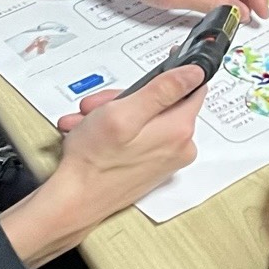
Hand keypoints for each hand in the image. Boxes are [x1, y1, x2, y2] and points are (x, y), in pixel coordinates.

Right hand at [0, 65, 205, 268]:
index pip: (193, 87)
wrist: (73, 202)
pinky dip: (115, 131)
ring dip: (114, 114)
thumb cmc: (94, 161)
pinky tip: (92, 134)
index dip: (175, 71)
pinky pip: (138, 136)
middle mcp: (179, 146)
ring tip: (88, 122)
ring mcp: (165, 158)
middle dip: (126, 98)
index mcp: (179, 130)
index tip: (160, 66)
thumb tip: (194, 73)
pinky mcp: (151, 166)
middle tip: (100, 105)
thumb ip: (163, 89)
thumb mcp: (124, 112)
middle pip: (160, 102)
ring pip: (144, 118)